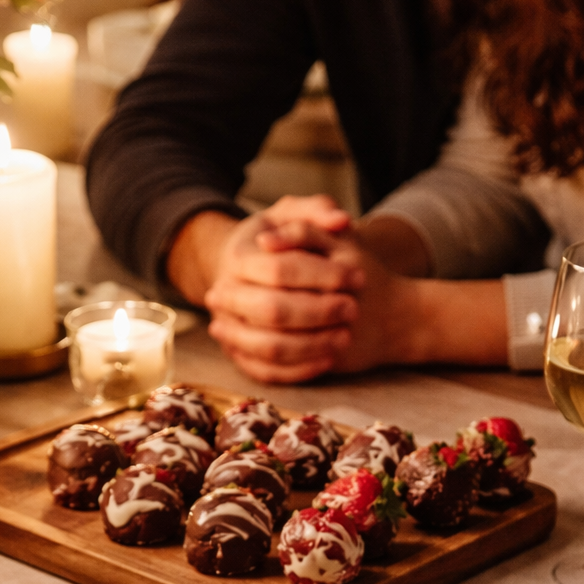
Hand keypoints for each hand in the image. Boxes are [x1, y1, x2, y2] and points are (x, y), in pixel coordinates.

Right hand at [203, 196, 365, 383]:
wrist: (242, 273)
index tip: (357, 276)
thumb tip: (341, 221)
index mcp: (238, 258)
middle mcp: (225, 295)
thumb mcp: (290, 215)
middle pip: (272, 310)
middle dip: (319, 311)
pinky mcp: (237, 355)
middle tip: (353, 309)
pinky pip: (266, 372)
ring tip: (345, 336)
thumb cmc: (275, 241)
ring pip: (269, 347)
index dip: (322, 274)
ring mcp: (228, 328)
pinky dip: (299, 370)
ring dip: (312, 345)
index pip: (279, 269)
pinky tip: (328, 360)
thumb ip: (315, 210)